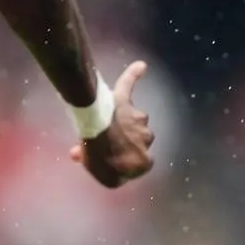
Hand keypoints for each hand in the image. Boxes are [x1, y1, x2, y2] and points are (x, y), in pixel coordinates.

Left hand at [70, 61, 154, 187]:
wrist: (97, 131)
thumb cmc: (101, 158)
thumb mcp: (104, 177)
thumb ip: (110, 176)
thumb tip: (115, 168)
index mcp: (145, 161)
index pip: (139, 162)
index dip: (124, 160)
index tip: (113, 160)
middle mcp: (147, 138)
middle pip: (134, 139)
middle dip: (120, 140)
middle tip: (101, 143)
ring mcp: (138, 118)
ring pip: (130, 118)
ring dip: (118, 121)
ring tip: (98, 126)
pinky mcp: (125, 100)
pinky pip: (129, 84)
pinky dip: (134, 74)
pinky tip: (141, 66)